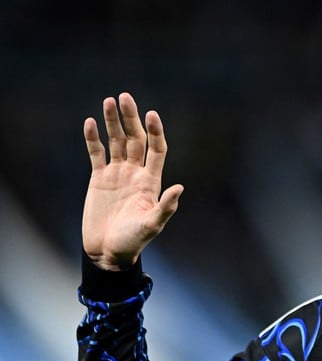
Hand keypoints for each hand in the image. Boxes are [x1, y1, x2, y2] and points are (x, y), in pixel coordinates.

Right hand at [82, 92, 183, 269]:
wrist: (108, 251)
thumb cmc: (133, 242)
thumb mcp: (152, 225)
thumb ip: (165, 207)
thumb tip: (179, 188)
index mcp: (151, 181)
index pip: (156, 149)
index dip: (155, 131)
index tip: (151, 114)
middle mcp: (135, 173)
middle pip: (135, 139)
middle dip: (131, 119)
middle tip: (125, 97)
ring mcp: (117, 174)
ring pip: (116, 142)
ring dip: (113, 122)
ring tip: (109, 101)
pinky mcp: (98, 178)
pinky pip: (96, 153)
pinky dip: (93, 138)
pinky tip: (90, 122)